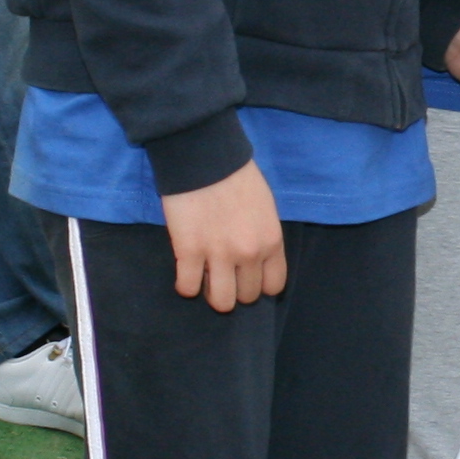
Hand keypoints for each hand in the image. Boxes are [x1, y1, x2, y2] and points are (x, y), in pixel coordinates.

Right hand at [161, 160, 284, 312]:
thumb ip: (263, 236)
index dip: (259, 284)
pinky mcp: (189, 252)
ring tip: (205, 277)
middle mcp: (249, 254)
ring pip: (221, 302)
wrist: (204, 157)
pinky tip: (186, 273)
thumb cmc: (236, 175)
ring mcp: (219, 255)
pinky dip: (186, 285)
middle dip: (235, 288)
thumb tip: (255, 258)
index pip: (273, 286)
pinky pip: (187, 288)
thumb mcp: (264, 207)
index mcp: (271, 241)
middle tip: (222, 272)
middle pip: (246, 296)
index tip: (246, 275)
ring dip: (212, 293)